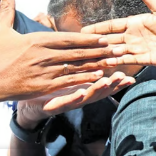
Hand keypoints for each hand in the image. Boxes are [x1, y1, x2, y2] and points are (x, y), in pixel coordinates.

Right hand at [0, 0, 115, 103]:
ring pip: (76, 68)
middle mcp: (43, 56)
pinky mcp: (44, 87)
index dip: (87, 39)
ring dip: (96, 65)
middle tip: (117, 49)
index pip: (66, 39)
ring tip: (112, 62)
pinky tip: (97, 77)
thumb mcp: (1, 30)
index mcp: (35, 41)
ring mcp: (45, 73)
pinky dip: (84, 79)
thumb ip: (7, 9)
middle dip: (98, 51)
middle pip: (76, 53)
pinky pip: (69, 82)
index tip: (102, 38)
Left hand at [15, 72, 133, 128]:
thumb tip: (89, 49)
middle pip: (97, 91)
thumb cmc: (46, 88)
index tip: (130, 76)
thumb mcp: (64, 74)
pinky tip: (80, 92)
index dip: (115, 82)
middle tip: (123, 77)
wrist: (26, 103)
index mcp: (81, 87)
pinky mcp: (52, 106)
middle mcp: (76, 96)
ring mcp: (65, 103)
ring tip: (107, 82)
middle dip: (112, 85)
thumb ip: (77, 65)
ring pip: (84, 97)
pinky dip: (73, 97)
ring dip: (96, 90)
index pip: (101, 83)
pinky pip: (63, 102)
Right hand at [82, 0, 155, 69]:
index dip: (97, 28)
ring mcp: (138, 48)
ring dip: (102, 53)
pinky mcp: (145, 59)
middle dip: (95, 42)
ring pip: (115, 51)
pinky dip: (116, 62)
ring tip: (88, 56)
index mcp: (136, 23)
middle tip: (79, 45)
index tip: (83, 29)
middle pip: (109, 39)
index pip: (111, 26)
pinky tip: (104, 63)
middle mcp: (134, 36)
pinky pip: (127, 61)